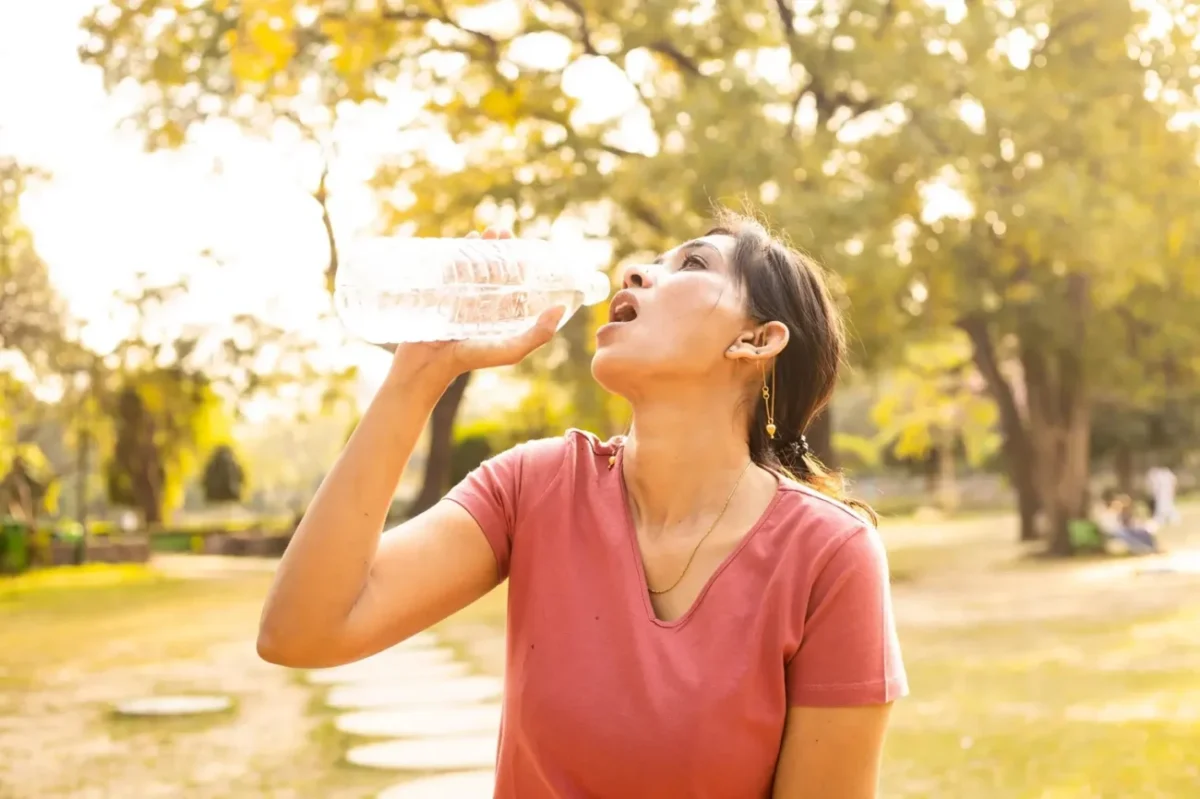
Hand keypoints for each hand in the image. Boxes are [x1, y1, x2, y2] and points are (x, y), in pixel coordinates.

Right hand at [386, 226, 566, 384]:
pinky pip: (450, 268)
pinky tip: (467, 239)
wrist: (427, 365)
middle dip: (499, 248)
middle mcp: (481, 304)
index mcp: (499, 314)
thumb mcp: (510, 350)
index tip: (523, 246)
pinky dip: (458, 252)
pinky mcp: (439, 294)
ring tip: (488, 231)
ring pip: (472, 265)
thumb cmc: (470, 360)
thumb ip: (538, 335)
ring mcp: (459, 297)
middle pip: (493, 269)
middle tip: (502, 231)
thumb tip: (559, 309)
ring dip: (481, 246)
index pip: (513, 283)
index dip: (519, 264)